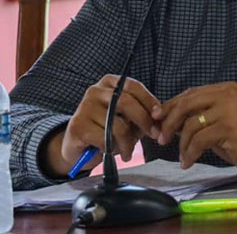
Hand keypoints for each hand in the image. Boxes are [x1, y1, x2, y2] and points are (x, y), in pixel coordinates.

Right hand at [44, 75, 161, 177]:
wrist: (79, 148)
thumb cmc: (106, 130)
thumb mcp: (127, 119)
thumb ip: (141, 115)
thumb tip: (159, 119)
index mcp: (109, 84)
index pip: (134, 86)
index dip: (149, 101)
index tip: (159, 117)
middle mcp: (95, 91)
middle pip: (126, 102)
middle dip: (144, 121)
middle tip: (153, 136)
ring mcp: (84, 107)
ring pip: (117, 125)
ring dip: (127, 142)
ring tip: (128, 152)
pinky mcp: (78, 126)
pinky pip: (104, 138)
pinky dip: (111, 148)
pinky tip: (109, 151)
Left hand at [152, 82, 236, 179]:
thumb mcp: (220, 123)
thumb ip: (199, 117)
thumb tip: (169, 120)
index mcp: (225, 89)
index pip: (190, 94)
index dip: (170, 106)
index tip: (156, 118)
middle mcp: (227, 94)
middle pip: (186, 104)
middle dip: (169, 122)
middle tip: (161, 138)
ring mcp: (228, 109)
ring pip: (191, 124)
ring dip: (182, 143)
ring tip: (182, 156)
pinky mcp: (228, 127)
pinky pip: (199, 140)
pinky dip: (190, 153)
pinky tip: (188, 162)